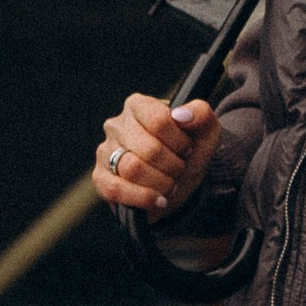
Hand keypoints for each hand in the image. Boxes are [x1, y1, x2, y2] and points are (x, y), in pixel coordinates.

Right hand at [93, 91, 220, 217]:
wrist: (179, 183)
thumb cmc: (189, 153)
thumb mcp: (206, 132)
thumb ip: (202, 114)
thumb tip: (181, 115)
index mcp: (138, 105)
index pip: (159, 120)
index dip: (179, 142)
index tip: (188, 149)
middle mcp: (117, 125)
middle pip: (148, 149)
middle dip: (173, 166)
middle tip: (180, 169)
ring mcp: (105, 151)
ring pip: (132, 169)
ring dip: (161, 183)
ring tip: (170, 184)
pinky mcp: (100, 177)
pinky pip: (115, 189)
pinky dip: (143, 198)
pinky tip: (158, 200)